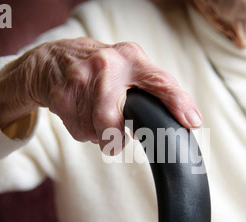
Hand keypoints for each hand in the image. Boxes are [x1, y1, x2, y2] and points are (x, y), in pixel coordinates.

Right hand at [0, 37, 201, 151]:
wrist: (53, 60)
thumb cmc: (102, 69)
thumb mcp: (129, 68)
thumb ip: (150, 91)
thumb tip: (170, 124)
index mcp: (130, 59)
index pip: (160, 82)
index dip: (178, 103)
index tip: (192, 122)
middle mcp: (106, 66)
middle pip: (113, 122)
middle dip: (114, 138)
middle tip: (115, 138)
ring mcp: (81, 81)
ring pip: (97, 132)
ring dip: (100, 133)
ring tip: (96, 114)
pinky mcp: (62, 98)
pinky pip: (80, 131)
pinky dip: (85, 130)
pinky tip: (82, 113)